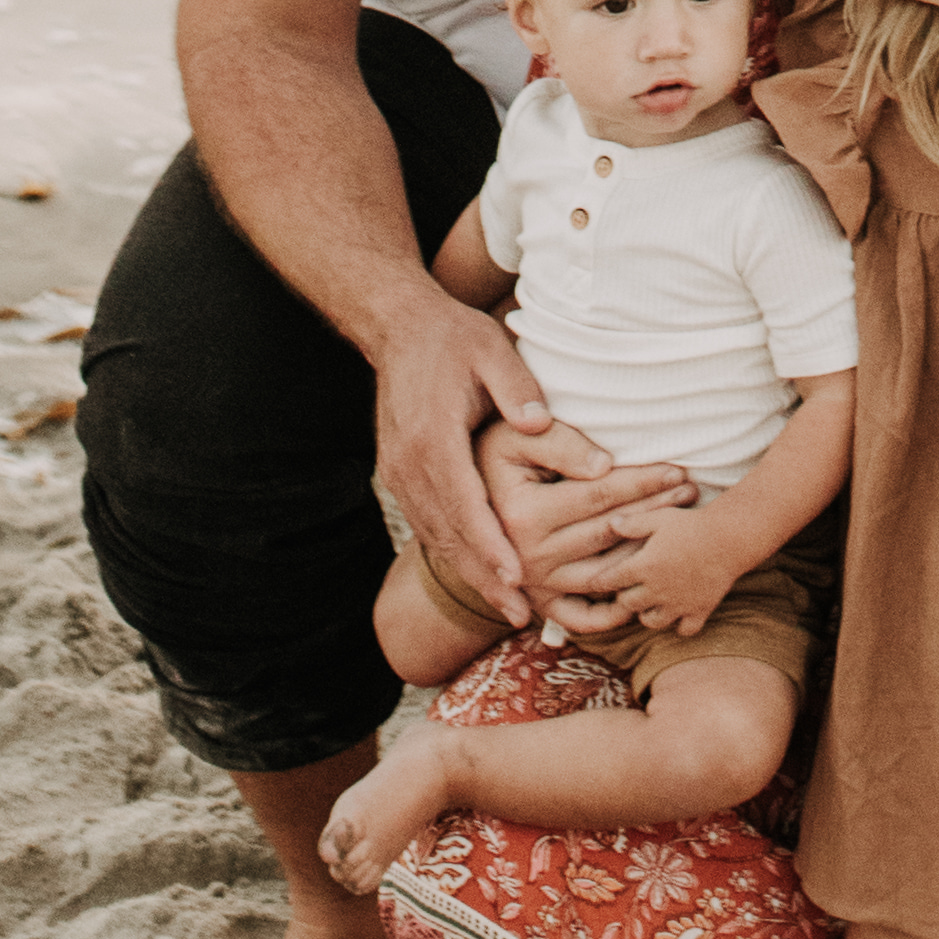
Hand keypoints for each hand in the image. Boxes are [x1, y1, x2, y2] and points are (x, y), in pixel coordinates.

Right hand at [365, 276, 552, 618]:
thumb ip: (517, 389)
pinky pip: (428, 523)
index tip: (517, 575)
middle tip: (520, 612)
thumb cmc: (452, 337)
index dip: (490, 544)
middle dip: (484, 577)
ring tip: (506, 603)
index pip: (464, 503)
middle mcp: (410, 464)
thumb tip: (540, 425)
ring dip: (470, 572)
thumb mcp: (490, 351)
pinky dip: (454, 551)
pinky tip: (479, 571)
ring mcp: (400, 472)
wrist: (397, 326)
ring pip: (436, 535)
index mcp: (433, 437)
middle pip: (449, 533)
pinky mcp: (399, 474)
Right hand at [488, 419, 694, 642]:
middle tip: (692, 493)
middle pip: (609, 533)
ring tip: (679, 528)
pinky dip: (614, 614)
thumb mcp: (515, 435)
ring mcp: (534, 585)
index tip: (679, 468)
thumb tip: (604, 466)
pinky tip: (644, 593)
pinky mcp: (537, 602)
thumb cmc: (489, 450)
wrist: (450, 493)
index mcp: (523, 514)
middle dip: (655, 511)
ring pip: (605, 575)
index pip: (600, 495)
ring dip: (646, 554)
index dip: (643, 480)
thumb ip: (558, 443)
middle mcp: (527, 557)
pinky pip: (581, 618)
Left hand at [613, 492, 750, 639]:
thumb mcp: (660, 517)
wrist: (729, 538)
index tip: (597, 581)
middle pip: (628, 604)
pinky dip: (680, 625)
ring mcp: (678, 604)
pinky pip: (684, 630)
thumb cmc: (692, 524)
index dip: (602, 581)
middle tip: (629, 587)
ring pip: (652, 622)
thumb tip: (610, 524)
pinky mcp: (699, 611)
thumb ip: (633, 523)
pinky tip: (680, 612)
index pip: (612, 580)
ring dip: (647, 613)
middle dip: (625, 597)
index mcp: (644, 566)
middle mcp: (657, 590)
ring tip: (651, 602)